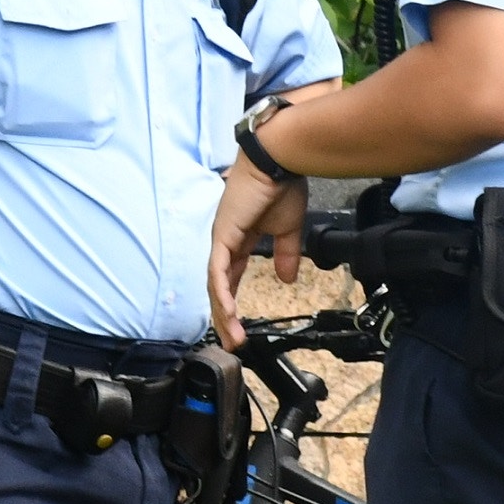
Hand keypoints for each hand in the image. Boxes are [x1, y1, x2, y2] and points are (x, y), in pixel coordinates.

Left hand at [206, 156, 309, 341]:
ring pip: (216, 284)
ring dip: (224, 313)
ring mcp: (221, 238)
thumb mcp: (288, 228)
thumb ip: (286, 254)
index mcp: (239, 239)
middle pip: (219, 287)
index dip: (233, 303)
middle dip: (225, 317)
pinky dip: (222, 293)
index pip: (232, 277)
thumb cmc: (283, 186)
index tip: (239, 326)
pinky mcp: (223, 236)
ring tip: (233, 337)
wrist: (279, 162)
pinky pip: (218, 271)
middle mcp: (225, 241)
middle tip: (233, 342)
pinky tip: (228, 313)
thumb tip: (287, 278)